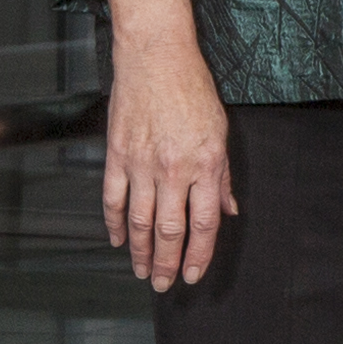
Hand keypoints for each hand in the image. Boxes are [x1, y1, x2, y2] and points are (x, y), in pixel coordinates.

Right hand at [99, 0, 237, 288]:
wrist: (156, 59)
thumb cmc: (193, 90)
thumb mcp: (221, 131)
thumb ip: (223, 176)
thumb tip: (228, 210)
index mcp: (206, 164)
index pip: (205, 222)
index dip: (200, 253)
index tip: (193, 274)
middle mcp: (174, 169)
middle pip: (170, 230)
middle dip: (166, 262)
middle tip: (162, 285)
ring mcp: (142, 164)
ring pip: (140, 221)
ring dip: (140, 251)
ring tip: (141, 271)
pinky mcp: (117, 155)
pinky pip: (113, 198)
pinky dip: (114, 223)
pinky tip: (118, 240)